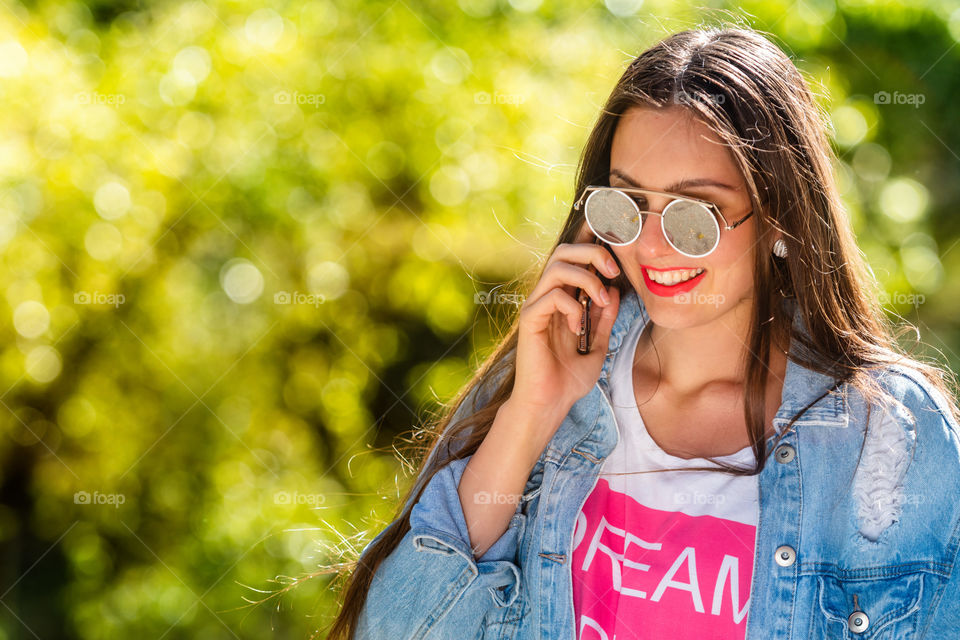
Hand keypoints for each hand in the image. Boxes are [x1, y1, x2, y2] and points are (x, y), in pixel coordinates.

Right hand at [509, 222, 620, 435]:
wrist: (550, 405)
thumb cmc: (569, 379)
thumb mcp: (598, 345)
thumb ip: (605, 318)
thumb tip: (613, 290)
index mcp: (563, 300)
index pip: (573, 259)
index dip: (592, 247)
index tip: (618, 260)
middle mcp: (547, 297)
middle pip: (563, 251)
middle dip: (592, 252)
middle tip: (613, 270)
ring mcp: (536, 306)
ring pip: (557, 266)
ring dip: (586, 278)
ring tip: (599, 300)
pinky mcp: (530, 320)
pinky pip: (551, 295)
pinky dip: (571, 306)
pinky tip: (577, 328)